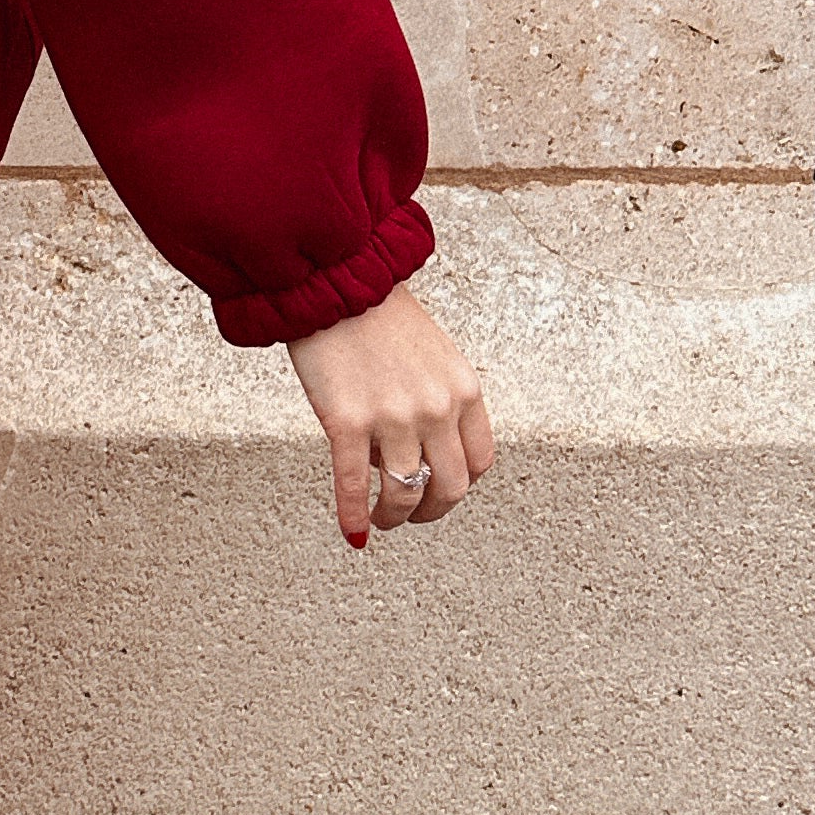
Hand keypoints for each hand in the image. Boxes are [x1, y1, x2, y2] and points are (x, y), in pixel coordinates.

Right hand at [285, 284, 492, 550]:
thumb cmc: (379, 313)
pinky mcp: (346, 421)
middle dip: (431, 510)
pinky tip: (353, 531)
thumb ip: (440, 399)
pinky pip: (354, 484)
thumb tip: (421, 448)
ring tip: (382, 520)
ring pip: (405, 493)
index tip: (440, 488)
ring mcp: (392, 417)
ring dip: (395, 517)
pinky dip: (354, 514)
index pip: (480, 461)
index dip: (461, 484)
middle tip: (412, 515)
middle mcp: (435, 409)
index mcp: (463, 391)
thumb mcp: (434, 355)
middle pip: (449, 487)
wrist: (335, 282)